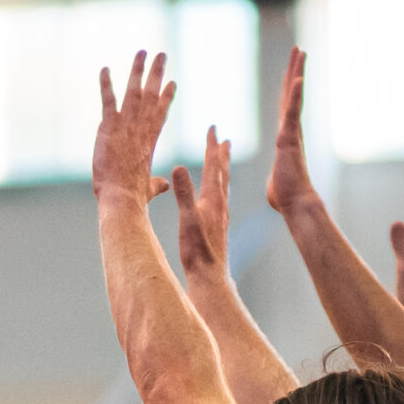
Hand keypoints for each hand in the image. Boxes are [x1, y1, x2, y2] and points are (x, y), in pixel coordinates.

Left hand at [93, 51, 176, 207]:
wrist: (122, 196)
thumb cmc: (134, 196)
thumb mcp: (148, 189)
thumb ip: (156, 184)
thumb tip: (164, 186)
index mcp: (150, 141)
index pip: (160, 113)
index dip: (165, 97)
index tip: (171, 83)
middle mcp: (141, 128)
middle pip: (151, 95)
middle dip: (156, 73)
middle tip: (161, 55)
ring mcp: (126, 125)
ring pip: (134, 91)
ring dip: (138, 70)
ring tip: (142, 52)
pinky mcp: (110, 126)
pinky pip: (108, 100)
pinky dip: (106, 84)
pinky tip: (104, 69)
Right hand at [170, 128, 231, 281]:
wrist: (211, 275)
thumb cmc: (197, 250)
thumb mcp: (187, 218)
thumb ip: (183, 193)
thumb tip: (178, 167)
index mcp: (212, 199)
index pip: (213, 166)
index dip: (212, 146)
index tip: (213, 128)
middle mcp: (220, 204)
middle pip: (222, 172)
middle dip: (220, 154)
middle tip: (223, 138)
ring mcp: (221, 215)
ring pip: (223, 185)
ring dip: (223, 169)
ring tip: (224, 160)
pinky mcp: (219, 226)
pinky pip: (221, 199)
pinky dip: (220, 188)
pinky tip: (218, 194)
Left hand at [264, 47, 318, 217]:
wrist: (295, 202)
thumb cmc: (285, 195)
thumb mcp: (276, 181)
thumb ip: (276, 176)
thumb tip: (277, 185)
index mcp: (286, 136)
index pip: (287, 106)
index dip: (289, 87)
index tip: (292, 71)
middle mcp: (291, 129)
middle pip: (292, 93)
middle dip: (295, 70)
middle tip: (299, 50)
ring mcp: (291, 132)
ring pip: (294, 96)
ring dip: (297, 73)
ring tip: (300, 52)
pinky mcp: (289, 138)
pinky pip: (293, 111)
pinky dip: (296, 94)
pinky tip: (297, 77)